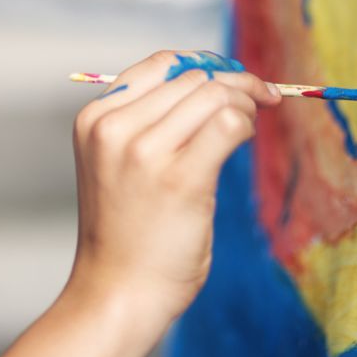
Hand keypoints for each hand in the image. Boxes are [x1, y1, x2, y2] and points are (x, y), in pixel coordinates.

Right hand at [67, 50, 279, 326]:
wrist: (117, 293)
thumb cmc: (125, 232)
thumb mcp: (115, 163)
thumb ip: (145, 122)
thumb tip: (210, 82)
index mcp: (95, 118)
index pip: (160, 64)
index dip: (204, 64)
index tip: (231, 79)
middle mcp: (114, 128)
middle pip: (192, 77)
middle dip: (233, 82)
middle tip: (261, 99)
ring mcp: (144, 152)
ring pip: (214, 95)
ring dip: (244, 102)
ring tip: (250, 123)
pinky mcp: (180, 178)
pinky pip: (228, 124)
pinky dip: (246, 123)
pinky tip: (245, 138)